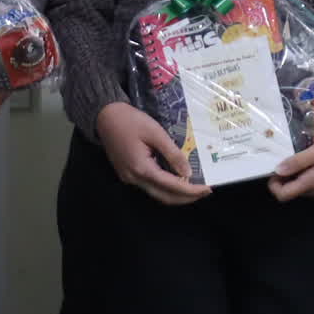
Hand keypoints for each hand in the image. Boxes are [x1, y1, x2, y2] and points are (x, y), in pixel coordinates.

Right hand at [94, 100, 209, 203]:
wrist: (105, 116)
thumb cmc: (130, 120)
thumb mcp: (155, 132)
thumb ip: (172, 153)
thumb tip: (187, 173)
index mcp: (141, 168)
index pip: (171, 186)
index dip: (191, 189)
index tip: (207, 189)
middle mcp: (134, 178)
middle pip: (164, 197)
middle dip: (186, 197)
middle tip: (205, 192)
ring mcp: (129, 178)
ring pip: (157, 194)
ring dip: (176, 194)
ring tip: (195, 188)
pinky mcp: (128, 174)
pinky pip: (150, 186)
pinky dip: (166, 187)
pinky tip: (177, 180)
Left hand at [267, 131, 313, 202]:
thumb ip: (300, 161)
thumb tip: (278, 170)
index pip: (284, 195)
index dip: (274, 184)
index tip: (274, 168)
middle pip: (293, 190)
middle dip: (287, 176)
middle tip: (290, 155)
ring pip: (303, 187)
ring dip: (299, 174)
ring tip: (306, 155)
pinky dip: (310, 174)